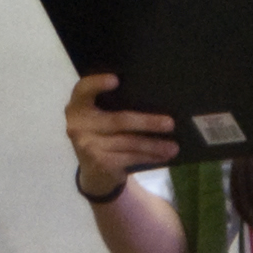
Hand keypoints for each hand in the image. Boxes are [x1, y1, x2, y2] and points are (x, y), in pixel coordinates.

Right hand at [65, 70, 176, 201]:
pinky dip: (149, 156)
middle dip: (147, 122)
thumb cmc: (104, 135)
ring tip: (174, 146)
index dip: (97, 83)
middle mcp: (78, 125)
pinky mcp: (99, 163)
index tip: (116, 79)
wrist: (94, 173)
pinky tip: (163, 156)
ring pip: (129, 142)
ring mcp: (87, 145)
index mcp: (78, 106)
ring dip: (154, 145)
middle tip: (171, 123)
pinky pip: (130, 158)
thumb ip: (114, 106)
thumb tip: (155, 101)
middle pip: (118, 120)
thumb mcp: (102, 118)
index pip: (83, 89)